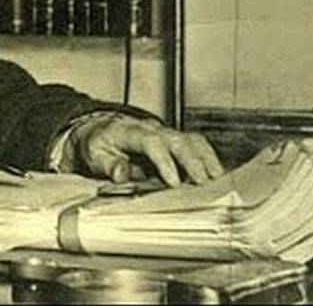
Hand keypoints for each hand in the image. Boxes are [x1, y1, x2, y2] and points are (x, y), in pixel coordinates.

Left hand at [65, 114, 223, 186]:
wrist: (101, 130)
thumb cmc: (98, 145)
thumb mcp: (94, 156)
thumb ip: (108, 165)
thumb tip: (121, 173)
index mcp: (130, 132)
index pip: (151, 142)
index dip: (164, 162)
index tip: (174, 182)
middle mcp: (152, 129)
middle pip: (178, 139)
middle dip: (193, 161)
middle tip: (204, 183)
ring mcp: (166, 133)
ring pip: (192, 140)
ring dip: (206, 159)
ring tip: (218, 180)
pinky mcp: (175, 141)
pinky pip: (197, 145)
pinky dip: (209, 159)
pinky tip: (218, 176)